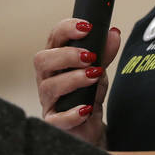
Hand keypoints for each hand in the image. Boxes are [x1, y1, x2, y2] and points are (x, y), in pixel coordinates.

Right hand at [33, 18, 120, 146]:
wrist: (90, 128)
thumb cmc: (88, 95)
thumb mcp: (99, 70)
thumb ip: (104, 53)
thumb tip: (112, 33)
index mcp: (56, 61)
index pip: (54, 39)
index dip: (66, 29)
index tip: (87, 27)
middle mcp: (47, 78)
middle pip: (42, 60)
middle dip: (66, 55)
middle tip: (90, 57)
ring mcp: (48, 101)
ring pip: (48, 87)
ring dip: (73, 79)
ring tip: (94, 76)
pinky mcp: (53, 122)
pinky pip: (56, 119)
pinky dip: (71, 113)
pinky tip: (86, 108)